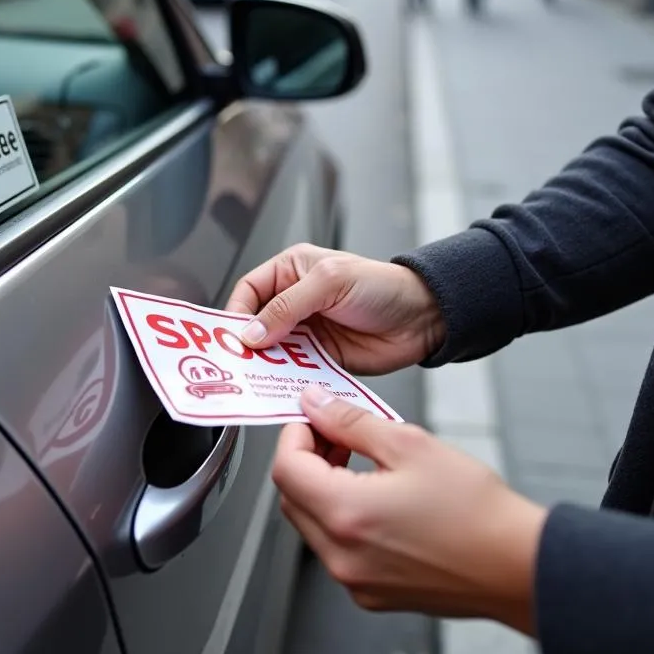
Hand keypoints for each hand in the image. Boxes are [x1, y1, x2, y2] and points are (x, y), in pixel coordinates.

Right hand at [225, 244, 445, 374]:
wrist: (423, 318)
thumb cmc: (383, 286)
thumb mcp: (330, 283)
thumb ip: (287, 307)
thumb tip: (252, 331)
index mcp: (292, 270)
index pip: (249, 290)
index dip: (236, 311)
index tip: (230, 335)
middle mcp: (294, 300)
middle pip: (255, 323)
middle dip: (245, 341)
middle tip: (236, 360)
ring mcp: (306, 331)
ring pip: (271, 350)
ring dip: (263, 363)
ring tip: (254, 376)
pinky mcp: (319, 358)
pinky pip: (292, 370)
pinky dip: (284, 378)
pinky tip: (280, 384)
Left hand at [273, 387, 547, 632]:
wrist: (519, 568)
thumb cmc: (476, 511)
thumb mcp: (409, 444)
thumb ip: (351, 422)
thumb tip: (315, 405)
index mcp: (345, 515)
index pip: (285, 469)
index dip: (294, 435)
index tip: (313, 418)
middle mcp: (341, 556)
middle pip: (292, 497)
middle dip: (306, 460)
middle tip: (336, 435)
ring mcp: (354, 580)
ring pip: (311, 524)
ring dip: (322, 488)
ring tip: (360, 462)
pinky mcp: (371, 594)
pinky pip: (336, 549)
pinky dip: (342, 518)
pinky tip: (376, 497)